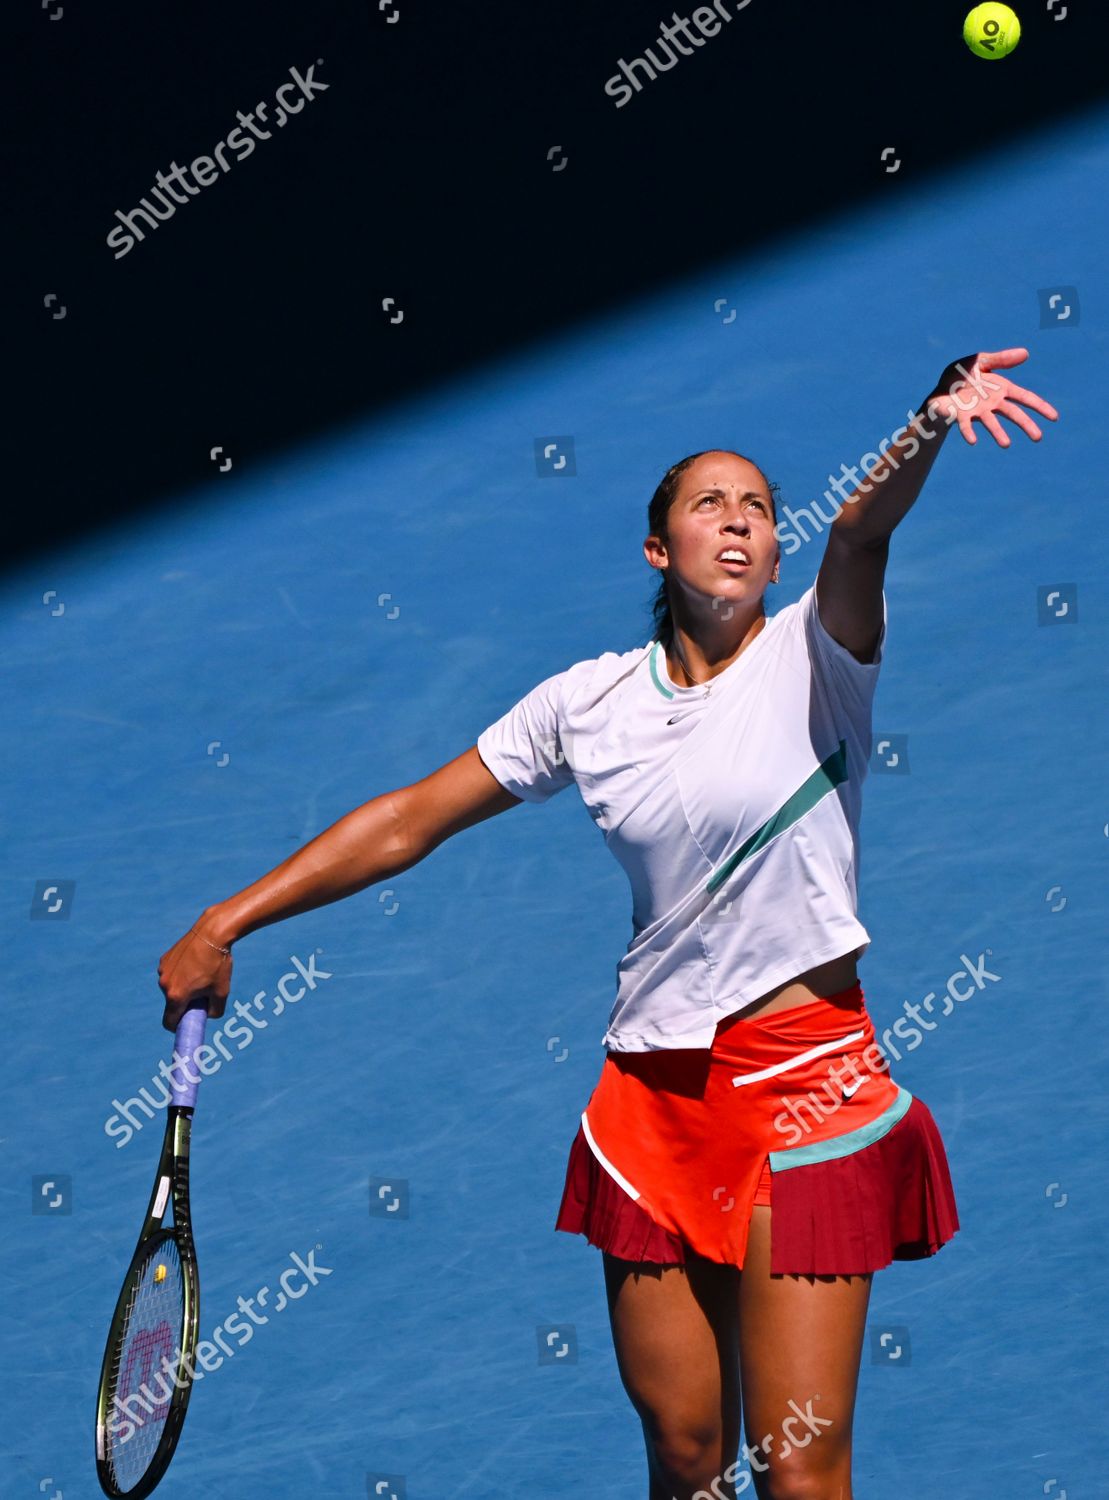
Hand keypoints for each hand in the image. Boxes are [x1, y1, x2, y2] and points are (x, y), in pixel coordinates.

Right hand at [157, 917, 232, 1032]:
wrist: (212, 933)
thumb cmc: (217, 964)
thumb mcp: (222, 993)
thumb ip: (215, 1011)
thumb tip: (206, 1015)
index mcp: (176, 996)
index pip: (169, 1022)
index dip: (178, 1027)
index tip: (187, 1024)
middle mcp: (164, 984)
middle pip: (172, 1003)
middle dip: (185, 1003)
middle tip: (202, 994)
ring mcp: (163, 971)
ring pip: (172, 987)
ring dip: (183, 987)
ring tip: (201, 973)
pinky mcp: (164, 959)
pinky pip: (171, 973)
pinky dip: (181, 973)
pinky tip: (194, 963)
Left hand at [926, 348, 1058, 446]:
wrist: (941, 387)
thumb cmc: (963, 374)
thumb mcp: (981, 360)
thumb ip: (1001, 359)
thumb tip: (1026, 353)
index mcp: (1001, 389)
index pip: (1025, 397)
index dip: (1040, 406)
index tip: (1054, 417)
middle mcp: (992, 403)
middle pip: (1013, 414)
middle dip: (1026, 424)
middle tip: (1038, 438)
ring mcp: (977, 411)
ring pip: (991, 423)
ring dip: (998, 433)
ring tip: (1006, 445)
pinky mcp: (960, 416)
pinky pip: (965, 425)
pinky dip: (969, 433)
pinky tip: (972, 441)